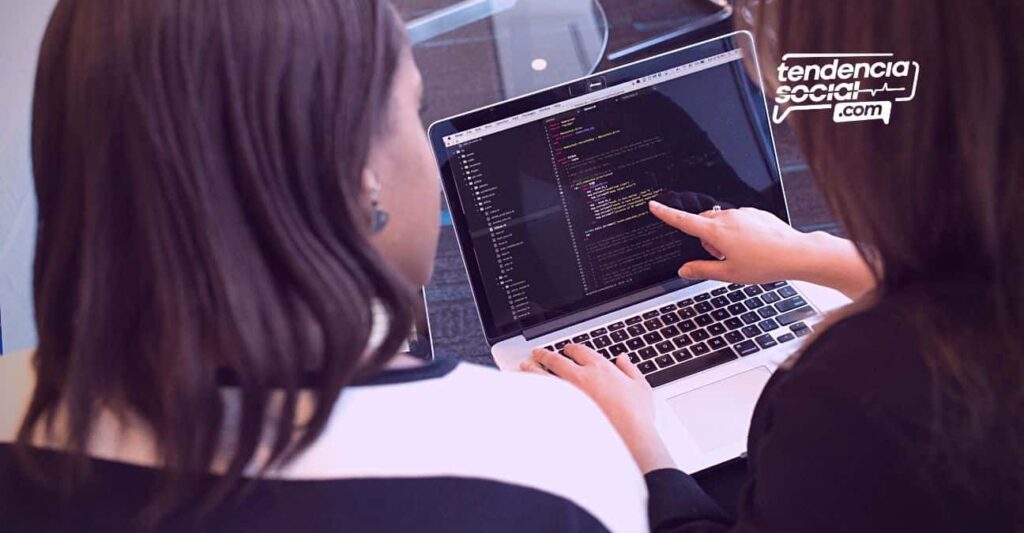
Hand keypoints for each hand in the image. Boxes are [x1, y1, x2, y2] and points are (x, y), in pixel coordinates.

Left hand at [522, 345, 675, 472]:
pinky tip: (528, 391)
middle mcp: (580, 377)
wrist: (628, 438)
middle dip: (544, 355)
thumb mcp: (640, 386)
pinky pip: (542, 397)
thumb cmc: (636, 415)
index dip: (571, 348)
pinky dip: (534, 392)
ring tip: (525, 366)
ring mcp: (567, 394)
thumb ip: (630, 369)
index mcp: (599, 367)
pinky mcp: (561, 410)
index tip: (567, 350)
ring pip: (543, 376)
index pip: (579, 351)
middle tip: (537, 353)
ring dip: (532, 369)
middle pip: (556, 360)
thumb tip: (622, 359)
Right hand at [648, 201, 874, 298]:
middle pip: (703, 223)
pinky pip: (738, 220)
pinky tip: (753, 247)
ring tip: (742, 254)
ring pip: (721, 222)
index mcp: (716, 232)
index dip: (666, 214)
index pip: (684, 221)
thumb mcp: (728, 274)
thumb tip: (684, 270)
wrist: (795, 253)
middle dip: (705, 238)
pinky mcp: (755, 213)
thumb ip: (702, 270)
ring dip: (722, 236)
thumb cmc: (764, 264)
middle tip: (721, 257)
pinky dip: (738, 232)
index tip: (654, 206)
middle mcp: (728, 218)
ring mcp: (743, 213)